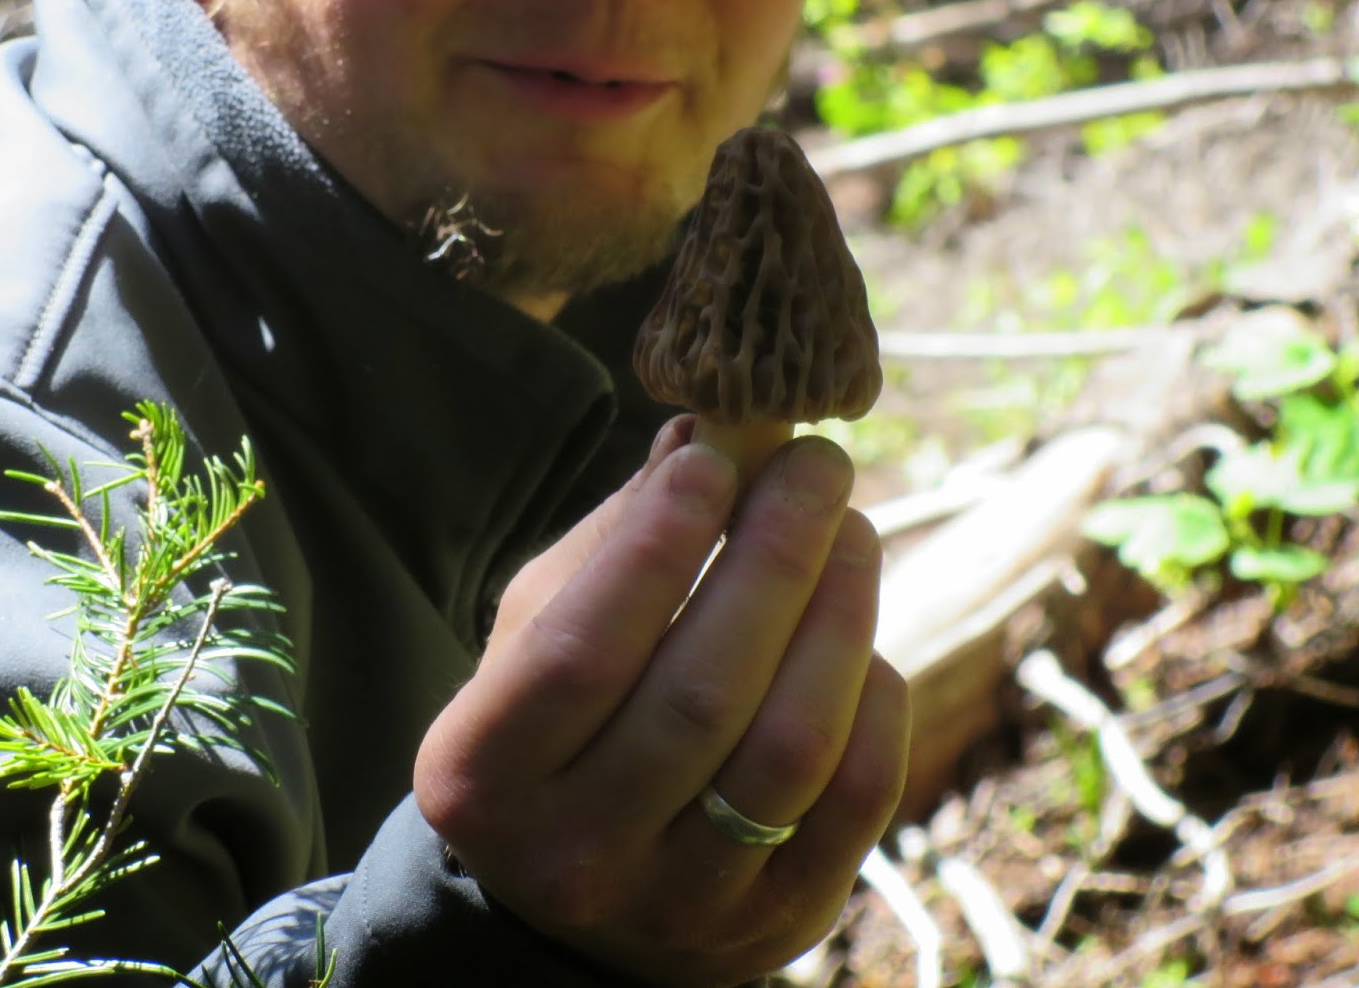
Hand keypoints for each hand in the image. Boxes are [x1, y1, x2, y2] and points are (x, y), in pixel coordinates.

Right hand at [414, 416, 910, 986]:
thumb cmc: (558, 730)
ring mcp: (682, 906)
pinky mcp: (779, 924)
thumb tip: (704, 435)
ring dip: (839, 615)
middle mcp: (576, 854)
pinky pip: (856, 797)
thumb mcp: (539, 635)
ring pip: (790, 747)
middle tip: (817, 467)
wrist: (583, 901)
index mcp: (484, 776)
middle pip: (700, 695)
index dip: (655, 547)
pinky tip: (860, 639)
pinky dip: (874, 697)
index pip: (578, 655)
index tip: (714, 458)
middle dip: (776, 556)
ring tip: (852, 531)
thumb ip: (611, 544)